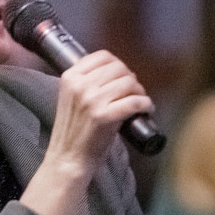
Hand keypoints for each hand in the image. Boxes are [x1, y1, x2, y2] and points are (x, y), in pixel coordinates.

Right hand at [44, 51, 153, 176]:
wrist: (68, 158)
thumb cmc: (73, 131)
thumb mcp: (71, 98)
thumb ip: (86, 82)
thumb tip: (117, 72)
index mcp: (70, 77)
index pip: (103, 56)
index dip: (118, 65)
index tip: (123, 77)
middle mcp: (80, 85)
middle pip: (119, 68)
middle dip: (131, 79)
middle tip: (134, 92)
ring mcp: (92, 100)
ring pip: (129, 82)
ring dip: (140, 91)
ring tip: (140, 102)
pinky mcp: (105, 116)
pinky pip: (135, 102)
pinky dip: (146, 104)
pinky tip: (146, 109)